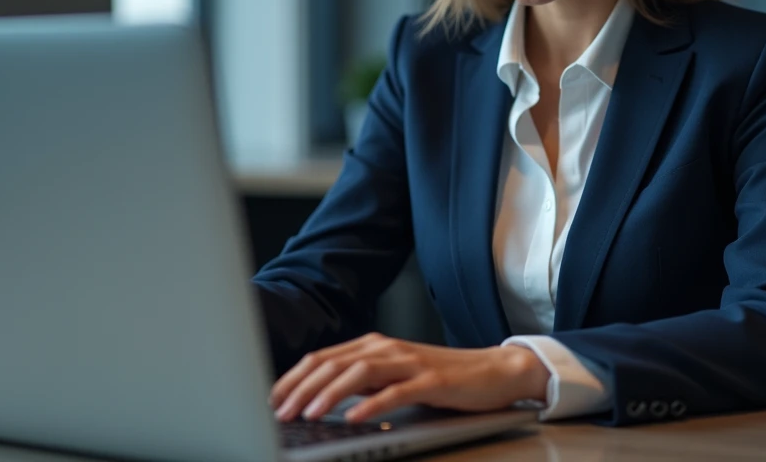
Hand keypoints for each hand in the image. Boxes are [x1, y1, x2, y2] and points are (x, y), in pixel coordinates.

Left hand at [268, 332, 549, 422]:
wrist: (493, 371)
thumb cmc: (441, 378)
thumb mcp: (393, 377)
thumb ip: (361, 382)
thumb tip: (318, 398)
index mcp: (373, 346)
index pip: (322, 358)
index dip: (293, 378)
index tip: (272, 399)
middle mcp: (387, 348)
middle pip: (334, 363)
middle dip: (301, 388)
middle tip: (280, 411)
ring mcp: (409, 362)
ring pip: (359, 373)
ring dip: (329, 394)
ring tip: (307, 414)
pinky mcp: (431, 380)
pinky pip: (396, 392)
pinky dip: (372, 404)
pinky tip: (354, 418)